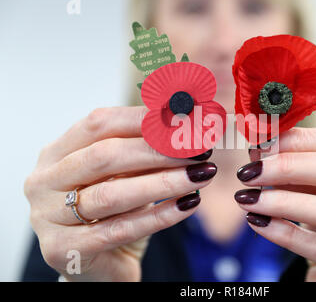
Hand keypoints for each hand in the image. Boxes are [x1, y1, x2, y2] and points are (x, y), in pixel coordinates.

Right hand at [24, 106, 216, 280]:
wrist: (100, 264)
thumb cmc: (114, 211)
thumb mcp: (127, 174)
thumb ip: (147, 149)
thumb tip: (188, 121)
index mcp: (57, 152)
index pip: (100, 123)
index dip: (144, 119)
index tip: (185, 119)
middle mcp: (45, 181)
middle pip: (104, 156)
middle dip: (158, 150)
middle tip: (199, 149)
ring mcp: (47, 217)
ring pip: (112, 195)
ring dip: (165, 181)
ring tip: (202, 174)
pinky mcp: (63, 250)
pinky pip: (119, 230)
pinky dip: (159, 215)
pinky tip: (188, 204)